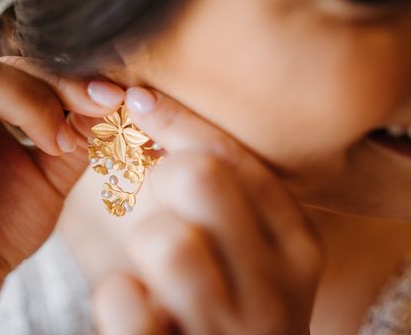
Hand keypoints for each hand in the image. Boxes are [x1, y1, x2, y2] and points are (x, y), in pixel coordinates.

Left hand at [91, 88, 323, 334]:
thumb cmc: (239, 300)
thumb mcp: (256, 249)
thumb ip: (224, 190)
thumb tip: (147, 105)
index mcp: (296, 243)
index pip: (233, 156)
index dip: (176, 118)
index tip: (138, 99)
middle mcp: (272, 286)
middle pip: (199, 177)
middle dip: (164, 171)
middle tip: (156, 188)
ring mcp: (226, 330)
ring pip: (164, 240)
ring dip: (144, 238)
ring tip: (152, 258)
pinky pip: (121, 299)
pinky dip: (114, 292)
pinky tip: (134, 299)